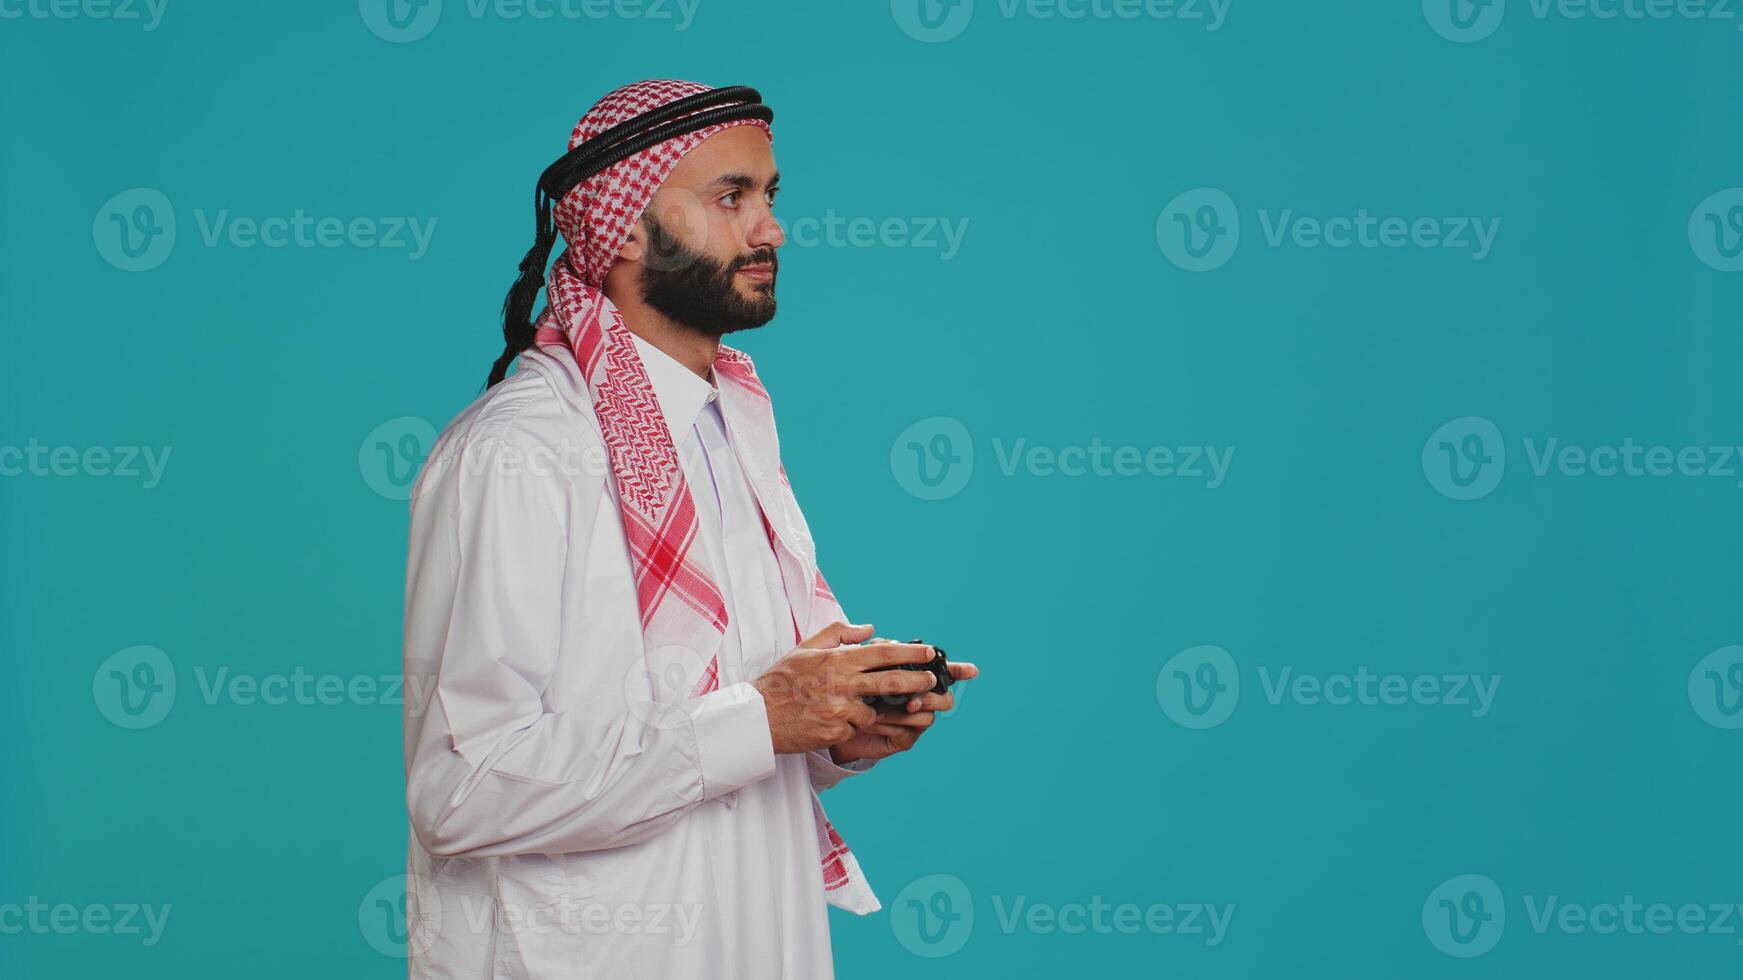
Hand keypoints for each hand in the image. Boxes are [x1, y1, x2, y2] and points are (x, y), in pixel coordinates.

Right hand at [752, 622, 939, 754]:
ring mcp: (840, 711)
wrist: (758, 717)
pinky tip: (831, 720)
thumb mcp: (807, 648)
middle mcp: (842, 684)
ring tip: (845, 706)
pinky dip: (850, 725)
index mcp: (838, 661)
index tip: (930, 653)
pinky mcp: (836, 733)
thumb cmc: (783, 680)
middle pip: (892, 682)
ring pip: (874, 711)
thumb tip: (870, 629)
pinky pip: (856, 729)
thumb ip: (840, 634)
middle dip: (917, 682)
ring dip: (869, 710)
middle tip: (931, 681)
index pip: (884, 654)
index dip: (911, 653)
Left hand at [829, 657, 978, 763]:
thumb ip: (876, 649)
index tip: (972, 671)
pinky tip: (873, 722)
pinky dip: (891, 726)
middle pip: (944, 698)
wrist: (831, 718)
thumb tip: (887, 641)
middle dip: (931, 698)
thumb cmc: (848, 688)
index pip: (942, 671)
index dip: (959, 671)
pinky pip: (908, 732)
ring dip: (903, 714)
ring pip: (927, 717)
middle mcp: (920, 699)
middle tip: (913, 701)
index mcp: (913, 677)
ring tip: (879, 712)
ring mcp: (914, 720)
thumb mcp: (860, 664)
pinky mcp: (903, 738)